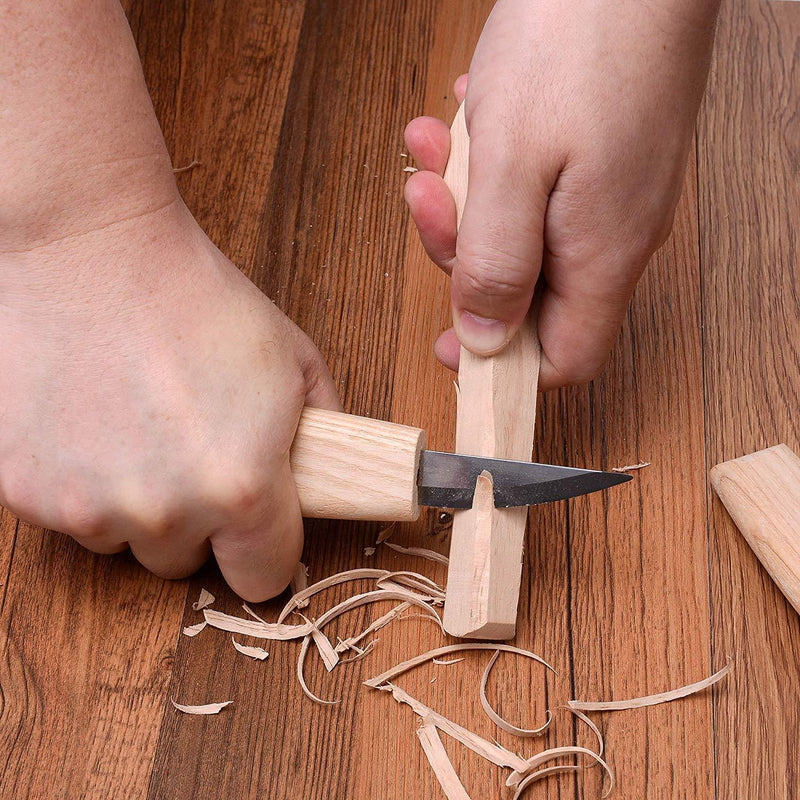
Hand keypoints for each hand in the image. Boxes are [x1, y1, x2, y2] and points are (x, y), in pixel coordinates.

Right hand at [1, 0, 339, 601]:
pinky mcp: (24, 489)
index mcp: (242, 489)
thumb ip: (324, 431)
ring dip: (134, 502)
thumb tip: (328, 472)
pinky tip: (89, 420)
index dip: (264, 551)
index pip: (265, 579)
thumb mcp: (293, 360)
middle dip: (196, 521)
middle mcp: (164, 513)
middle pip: (187, 561)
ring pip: (123, 538)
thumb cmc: (196, 297)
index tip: (257, 530)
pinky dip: (79, 480)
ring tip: (135, 426)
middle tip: (190, 454)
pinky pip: (67, 511)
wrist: (90, 251)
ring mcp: (86, 506)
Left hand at [404, 0, 719, 387]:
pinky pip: (536, 187)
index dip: (503, 363)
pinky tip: (471, 123)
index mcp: (602, 254)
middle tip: (427, 198)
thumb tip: (484, 339)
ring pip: (523, 234)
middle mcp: (614, 234)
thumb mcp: (511, 165)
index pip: (563, 357)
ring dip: (467, 199)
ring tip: (438, 146)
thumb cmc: (580, 41)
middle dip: (462, 253)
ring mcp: (610, 193)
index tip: (451, 339)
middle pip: (528, 292)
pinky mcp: (600, 156)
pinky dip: (492, 165)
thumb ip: (496, 263)